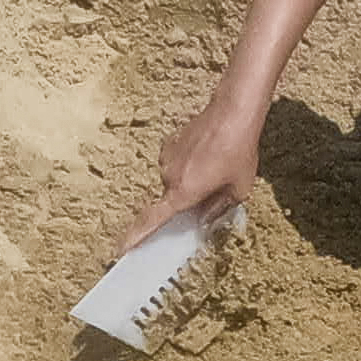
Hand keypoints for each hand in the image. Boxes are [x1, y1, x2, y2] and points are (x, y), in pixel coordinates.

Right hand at [132, 99, 259, 248]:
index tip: (120, 248)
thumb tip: (202, 219)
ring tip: (218, 165)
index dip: (135, 236)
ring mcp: (167, 158)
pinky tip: (210, 154)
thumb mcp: (239, 188)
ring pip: (175, 180)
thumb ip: (218, 209)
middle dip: (189, 200)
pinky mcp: (169, 143)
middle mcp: (168, 176)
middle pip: (172, 199)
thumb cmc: (239, 150)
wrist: (233, 111)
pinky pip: (177, 163)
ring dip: (191, 179)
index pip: (152, 220)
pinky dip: (190, 164)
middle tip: (214, 188)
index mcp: (183, 192)